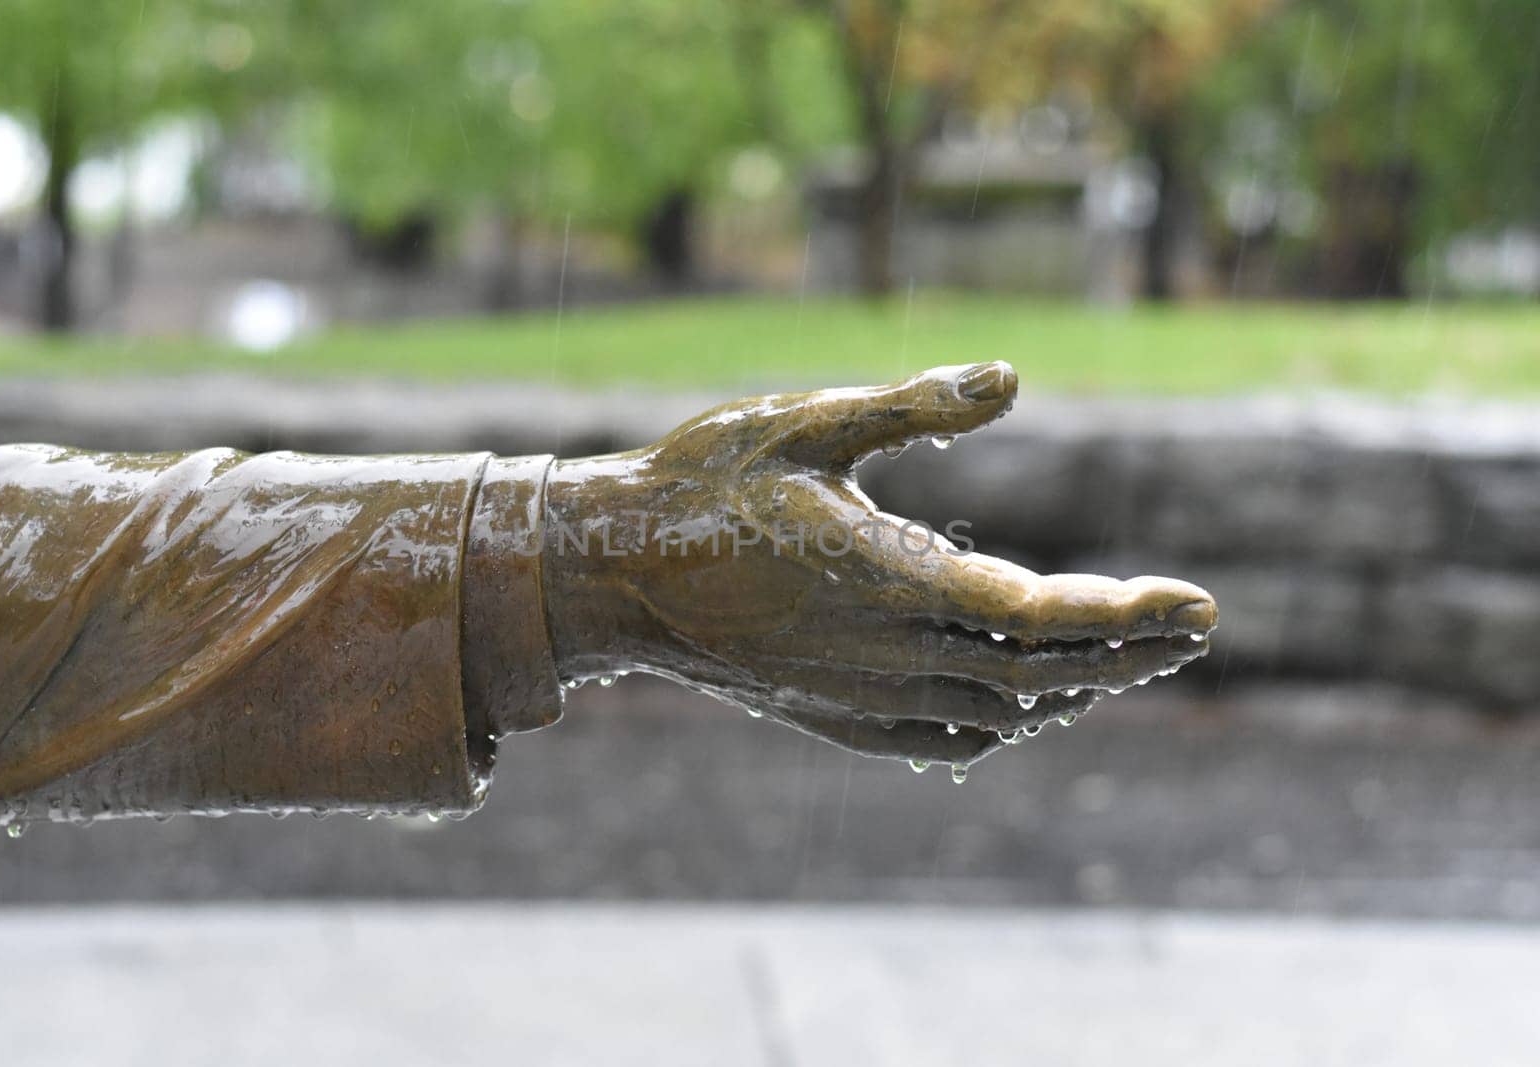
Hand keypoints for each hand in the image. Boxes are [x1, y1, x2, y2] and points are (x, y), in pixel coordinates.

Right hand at [541, 362, 1216, 773]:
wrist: (613, 573)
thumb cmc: (704, 484)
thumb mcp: (805, 421)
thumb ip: (913, 406)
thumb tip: (1014, 380)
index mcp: (889, 578)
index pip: (1042, 616)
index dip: (1129, 616)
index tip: (1200, 606)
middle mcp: (887, 652)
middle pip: (1042, 677)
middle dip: (1130, 656)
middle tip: (1195, 630)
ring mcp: (861, 695)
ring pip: (1003, 715)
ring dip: (1079, 691)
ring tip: (1133, 658)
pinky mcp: (837, 717)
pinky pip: (947, 741)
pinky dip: (1008, 725)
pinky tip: (1029, 705)